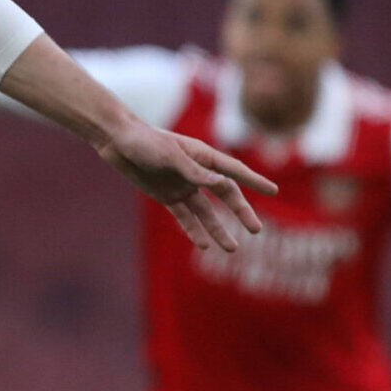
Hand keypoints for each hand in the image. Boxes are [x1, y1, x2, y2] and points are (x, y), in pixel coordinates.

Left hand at [99, 119, 274, 251]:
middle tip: (257, 230)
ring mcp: (182, 185)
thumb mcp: (170, 155)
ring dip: (218, 229)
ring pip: (206, 212)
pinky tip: (204, 244)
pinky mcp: (166, 196)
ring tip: (232, 249)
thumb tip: (221, 184)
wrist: (117, 141)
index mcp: (202, 156)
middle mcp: (196, 172)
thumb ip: (194, 171)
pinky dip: (194, 230)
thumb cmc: (145, 141)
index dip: (254, 181)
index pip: (234, 171)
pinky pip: (184, 216)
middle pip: (225, 195)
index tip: (273, 192)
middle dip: (240, 212)